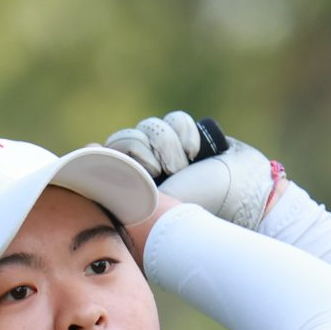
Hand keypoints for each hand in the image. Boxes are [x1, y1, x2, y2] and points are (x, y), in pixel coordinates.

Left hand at [106, 108, 285, 230]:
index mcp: (133, 189)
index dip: (125, 152)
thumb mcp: (147, 200)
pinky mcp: (191, 139)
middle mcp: (149, 171)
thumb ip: (116, 177)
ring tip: (186, 165)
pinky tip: (200, 154)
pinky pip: (176, 119)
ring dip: (170, 144)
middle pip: (129, 137)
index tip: (143, 167)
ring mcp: (171, 154)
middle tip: (165, 169)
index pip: (112, 155)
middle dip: (148, 149)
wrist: (244, 199)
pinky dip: (187, 134)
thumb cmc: (194, 210)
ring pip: (153, 126)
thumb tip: (87, 146)